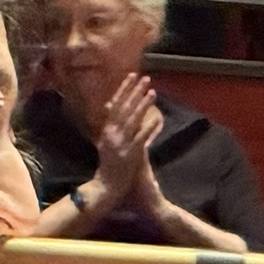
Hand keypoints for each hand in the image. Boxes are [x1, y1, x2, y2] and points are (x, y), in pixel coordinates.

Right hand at [82, 73, 162, 216]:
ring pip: (132, 120)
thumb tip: (110, 108)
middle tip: (145, 77)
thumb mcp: (106, 143)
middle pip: (124, 108)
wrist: (106, 187)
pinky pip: (141, 138)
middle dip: (134, 91)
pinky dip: (148, 127)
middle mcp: (112, 134)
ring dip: (142, 105)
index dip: (124, 90)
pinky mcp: (130, 155)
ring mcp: (121, 144)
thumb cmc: (108, 166)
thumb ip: (110, 126)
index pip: (115, 105)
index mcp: (106, 130)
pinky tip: (157, 118)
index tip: (132, 76)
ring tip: (152, 91)